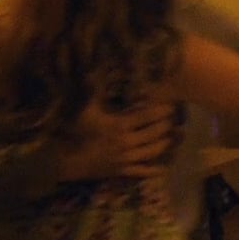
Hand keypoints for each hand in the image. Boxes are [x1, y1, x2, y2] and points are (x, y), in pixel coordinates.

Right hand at [55, 101, 176, 181]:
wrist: (65, 159)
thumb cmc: (75, 131)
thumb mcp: (86, 108)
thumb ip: (95, 89)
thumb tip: (98, 68)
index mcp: (120, 125)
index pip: (148, 116)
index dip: (162, 110)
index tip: (171, 105)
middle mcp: (128, 142)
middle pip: (155, 133)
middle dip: (166, 125)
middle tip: (173, 119)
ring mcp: (127, 158)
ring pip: (153, 151)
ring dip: (165, 143)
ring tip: (173, 136)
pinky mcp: (122, 170)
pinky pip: (142, 171)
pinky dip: (153, 170)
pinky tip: (163, 168)